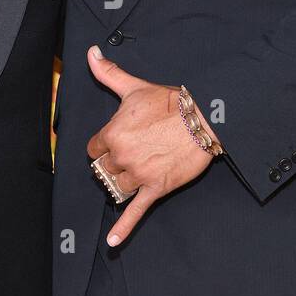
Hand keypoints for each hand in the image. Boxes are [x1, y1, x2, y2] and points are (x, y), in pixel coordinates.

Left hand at [86, 45, 218, 246]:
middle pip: (103, 169)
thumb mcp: (134, 86)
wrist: (205, 118)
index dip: (104, 145)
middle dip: (113, 163)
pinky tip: (113, 242)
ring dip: (121, 183)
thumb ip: (108, 72)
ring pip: (116, 187)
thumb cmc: (170, 102)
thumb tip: (90, 53)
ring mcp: (138, 175)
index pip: (94, 148)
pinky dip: (123, 228)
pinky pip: (136, 211)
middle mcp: (121, 156)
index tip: (116, 140)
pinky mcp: (156, 188)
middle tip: (131, 153)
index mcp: (112, 133)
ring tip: (135, 172)